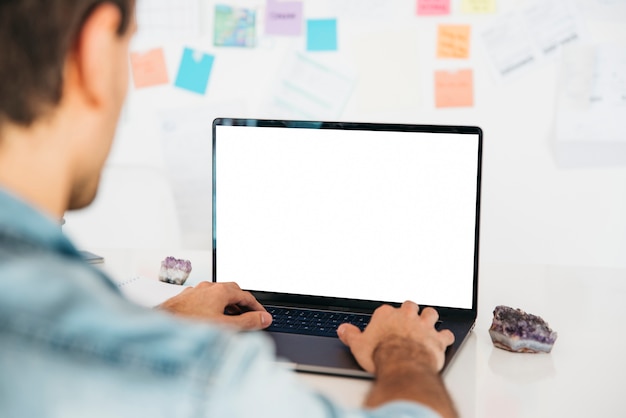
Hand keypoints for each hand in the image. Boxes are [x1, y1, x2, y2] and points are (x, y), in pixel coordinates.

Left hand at [158, 281, 272, 330]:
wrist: (160, 327)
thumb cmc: (190, 326)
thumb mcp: (226, 327)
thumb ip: (248, 322)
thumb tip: (264, 318)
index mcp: (220, 290)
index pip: (246, 296)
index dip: (257, 307)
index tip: (263, 316)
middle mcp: (208, 287)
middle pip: (232, 291)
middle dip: (242, 303)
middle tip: (249, 315)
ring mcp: (195, 291)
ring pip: (216, 294)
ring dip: (227, 305)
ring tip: (231, 319)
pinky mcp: (184, 299)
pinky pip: (204, 299)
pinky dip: (213, 307)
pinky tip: (209, 318)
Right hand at [337, 301, 454, 373]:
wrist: (402, 364)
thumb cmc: (380, 354)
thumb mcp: (357, 345)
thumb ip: (350, 335)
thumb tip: (343, 329)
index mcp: (386, 315)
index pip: (387, 310)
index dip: (387, 317)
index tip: (385, 324)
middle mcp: (406, 316)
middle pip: (410, 306)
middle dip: (410, 311)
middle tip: (409, 318)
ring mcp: (423, 326)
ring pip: (430, 313)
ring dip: (430, 318)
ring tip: (428, 322)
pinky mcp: (437, 338)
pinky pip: (445, 334)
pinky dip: (445, 337)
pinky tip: (444, 339)